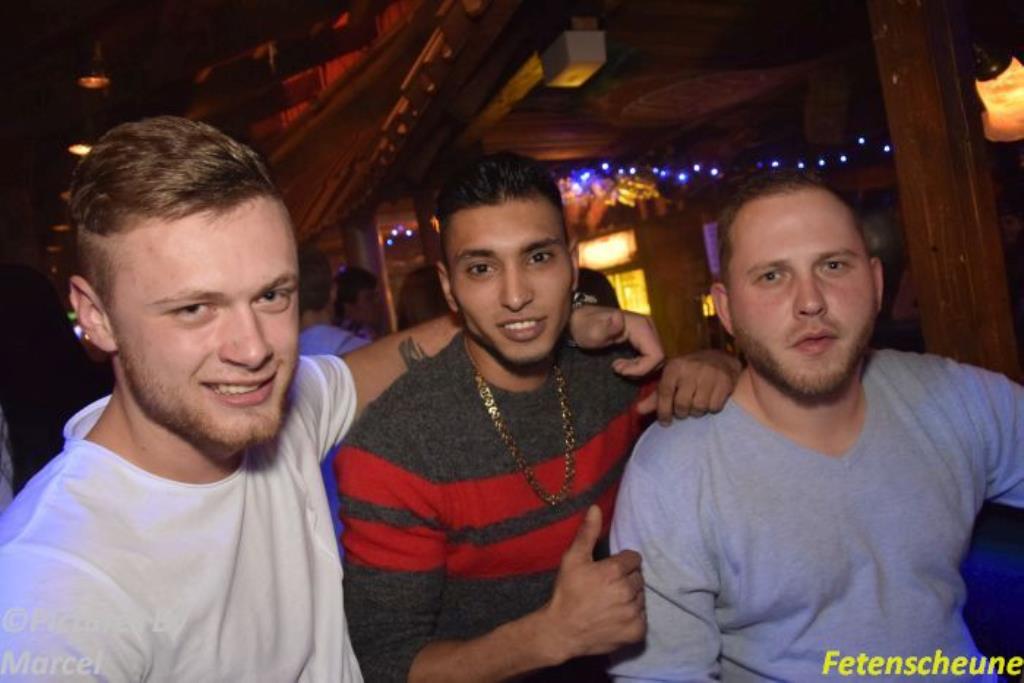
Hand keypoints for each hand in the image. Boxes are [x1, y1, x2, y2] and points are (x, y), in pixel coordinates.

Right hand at [536, 506, 645, 663]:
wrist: (562, 631)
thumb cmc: (567, 592)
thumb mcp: (572, 559)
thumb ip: (587, 533)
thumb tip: (596, 507)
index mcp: (615, 571)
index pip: (633, 559)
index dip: (621, 563)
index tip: (608, 571)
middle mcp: (628, 591)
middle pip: (638, 578)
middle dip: (626, 580)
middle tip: (608, 588)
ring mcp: (634, 613)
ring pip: (641, 598)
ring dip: (630, 598)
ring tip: (611, 603)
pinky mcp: (637, 631)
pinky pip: (642, 618)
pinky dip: (632, 617)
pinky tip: (616, 617)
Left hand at [568, 306, 664, 376]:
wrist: (581, 322)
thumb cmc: (585, 328)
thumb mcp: (591, 331)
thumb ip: (606, 328)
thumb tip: (619, 318)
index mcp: (640, 324)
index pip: (656, 354)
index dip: (642, 368)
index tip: (619, 370)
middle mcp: (649, 326)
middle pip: (658, 358)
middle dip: (639, 369)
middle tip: (617, 369)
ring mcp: (649, 332)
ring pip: (656, 359)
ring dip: (639, 369)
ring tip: (618, 366)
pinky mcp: (645, 338)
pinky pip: (651, 357)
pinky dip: (639, 366)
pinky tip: (623, 365)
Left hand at [638, 349, 740, 424]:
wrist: (720, 359)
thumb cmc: (690, 373)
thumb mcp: (671, 380)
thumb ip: (656, 397)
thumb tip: (638, 410)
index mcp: (674, 367)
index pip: (664, 393)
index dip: (663, 411)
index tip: (665, 423)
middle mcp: (691, 369)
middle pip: (682, 404)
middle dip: (682, 412)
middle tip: (684, 411)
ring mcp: (709, 374)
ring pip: (699, 407)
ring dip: (697, 412)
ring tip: (697, 405)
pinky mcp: (725, 381)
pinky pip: (715, 407)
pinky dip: (712, 409)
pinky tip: (710, 401)